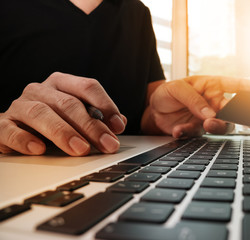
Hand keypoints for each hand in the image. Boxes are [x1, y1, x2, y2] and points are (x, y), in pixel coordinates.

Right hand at [0, 72, 126, 155]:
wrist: (15, 128)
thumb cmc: (53, 121)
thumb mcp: (77, 116)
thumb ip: (98, 117)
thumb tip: (119, 123)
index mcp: (61, 83)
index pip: (87, 87)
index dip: (106, 105)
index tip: (118, 127)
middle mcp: (40, 90)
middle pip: (68, 103)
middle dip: (91, 126)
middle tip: (107, 144)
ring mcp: (19, 106)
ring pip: (41, 114)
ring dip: (63, 133)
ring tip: (80, 149)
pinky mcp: (2, 124)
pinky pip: (10, 130)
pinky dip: (25, 139)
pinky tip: (39, 149)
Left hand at [145, 75, 249, 137]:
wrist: (153, 109)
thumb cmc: (168, 92)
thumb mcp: (177, 89)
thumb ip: (194, 100)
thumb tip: (211, 114)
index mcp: (212, 86)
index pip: (237, 86)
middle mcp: (214, 102)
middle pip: (236, 109)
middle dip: (249, 115)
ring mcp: (207, 118)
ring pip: (221, 124)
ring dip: (218, 125)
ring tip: (208, 123)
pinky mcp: (196, 130)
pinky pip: (197, 134)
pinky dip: (188, 133)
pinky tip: (178, 131)